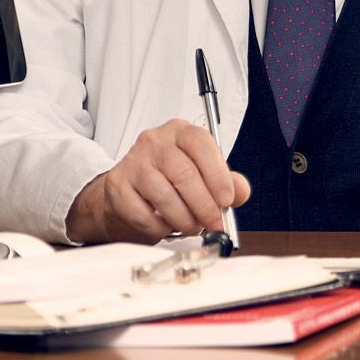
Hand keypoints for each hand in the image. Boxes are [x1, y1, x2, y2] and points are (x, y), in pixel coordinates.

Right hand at [66, 120, 251, 244]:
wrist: (128, 192)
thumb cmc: (169, 180)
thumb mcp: (203, 175)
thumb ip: (227, 182)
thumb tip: (241, 192)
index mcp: (180, 132)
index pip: (200, 143)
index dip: (217, 174)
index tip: (227, 200)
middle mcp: (154, 141)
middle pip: (184, 174)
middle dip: (204, 206)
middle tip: (214, 224)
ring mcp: (133, 162)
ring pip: (165, 197)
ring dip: (184, 220)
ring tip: (191, 226)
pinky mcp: (118, 185)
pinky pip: (144, 215)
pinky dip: (160, 228)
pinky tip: (165, 225)